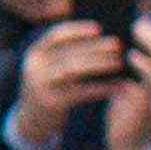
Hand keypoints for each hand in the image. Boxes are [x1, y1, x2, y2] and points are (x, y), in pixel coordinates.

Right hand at [11, 21, 126, 141]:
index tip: (99, 28)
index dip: (77, 30)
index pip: (55, 36)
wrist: (32, 121)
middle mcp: (34, 68)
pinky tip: (116, 86)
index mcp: (34, 54)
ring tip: (119, 62)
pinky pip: (80, 92)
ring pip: (73, 70)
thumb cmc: (49, 88)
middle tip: (117, 45)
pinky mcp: (51, 104)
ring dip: (98, 64)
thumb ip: (63, 51)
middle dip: (95, 47)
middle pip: (68, 53)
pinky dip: (100, 88)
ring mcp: (40, 86)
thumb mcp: (48, 67)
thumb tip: (96, 31)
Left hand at [98, 17, 150, 149]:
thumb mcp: (129, 89)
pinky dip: (141, 67)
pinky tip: (128, 57)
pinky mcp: (149, 108)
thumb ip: (128, 72)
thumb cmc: (126, 116)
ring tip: (132, 36)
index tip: (139, 21)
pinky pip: (149, 83)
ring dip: (149, 48)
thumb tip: (115, 44)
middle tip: (136, 24)